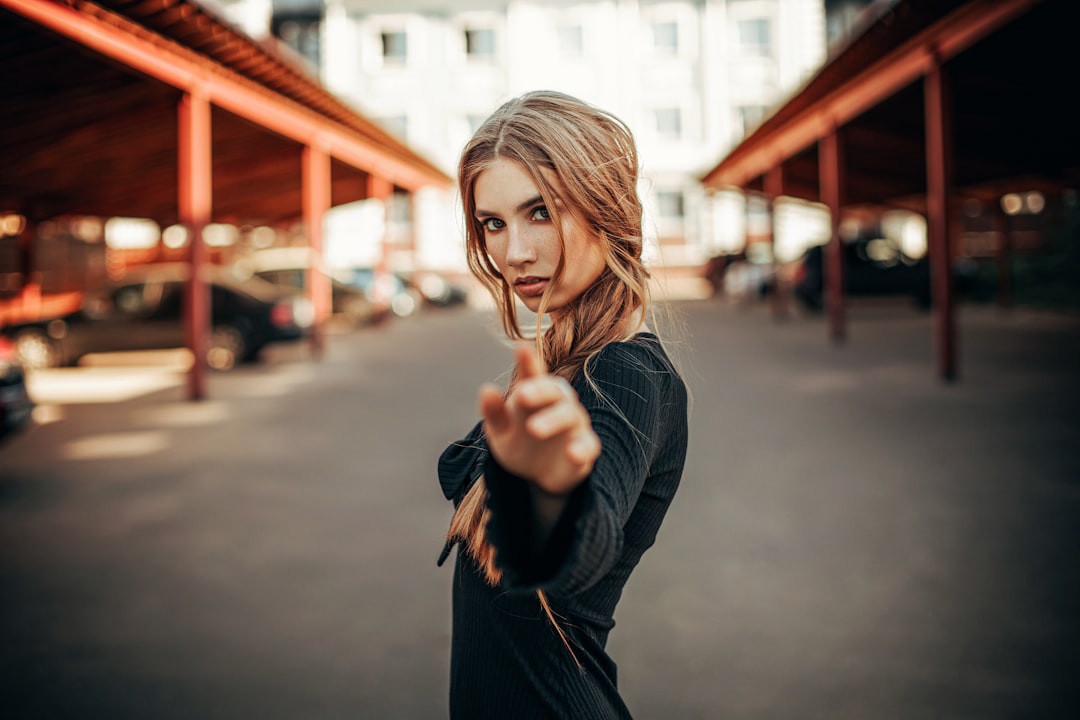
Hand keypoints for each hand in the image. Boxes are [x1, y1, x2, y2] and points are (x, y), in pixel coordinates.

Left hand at [479, 344, 600, 496]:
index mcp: (534, 392)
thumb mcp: (501, 429)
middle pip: (553, 390)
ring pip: (569, 415)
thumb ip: (494, 412)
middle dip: (539, 391)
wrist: (537, 474)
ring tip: (533, 429)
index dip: (528, 361)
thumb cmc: (519, 441)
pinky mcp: (585, 446)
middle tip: (521, 395)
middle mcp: (557, 402)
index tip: (521, 348)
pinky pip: (588, 444)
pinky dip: (582, 448)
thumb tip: (487, 390)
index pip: (532, 373)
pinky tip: (572, 454)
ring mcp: (574, 423)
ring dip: (552, 420)